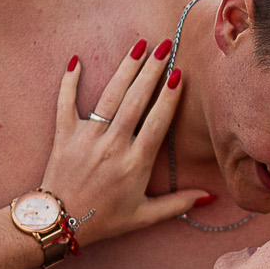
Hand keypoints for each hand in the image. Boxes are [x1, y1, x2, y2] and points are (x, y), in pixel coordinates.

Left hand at [40, 45, 209, 244]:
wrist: (60, 223)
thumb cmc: (104, 219)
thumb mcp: (144, 216)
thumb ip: (178, 204)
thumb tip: (210, 197)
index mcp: (135, 163)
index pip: (157, 122)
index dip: (169, 97)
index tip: (178, 74)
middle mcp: (113, 145)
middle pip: (135, 101)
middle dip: (152, 71)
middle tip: (164, 46)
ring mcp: (87, 138)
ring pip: (109, 96)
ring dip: (125, 69)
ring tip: (139, 45)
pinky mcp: (64, 135)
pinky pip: (65, 103)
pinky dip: (69, 82)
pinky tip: (77, 60)